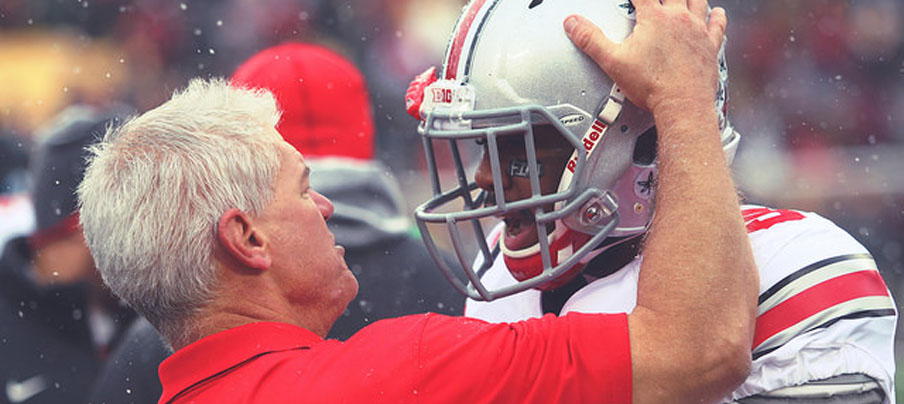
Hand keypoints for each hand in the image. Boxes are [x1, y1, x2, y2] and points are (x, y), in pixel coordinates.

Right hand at [563, 0, 725, 113]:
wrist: (683, 104)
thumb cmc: (653, 86)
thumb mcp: (613, 61)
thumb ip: (590, 39)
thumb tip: (573, 23)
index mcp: (655, 18)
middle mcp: (679, 19)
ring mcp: (697, 31)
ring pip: (697, 0)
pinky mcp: (710, 46)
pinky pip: (717, 24)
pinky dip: (717, 16)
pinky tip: (717, 12)